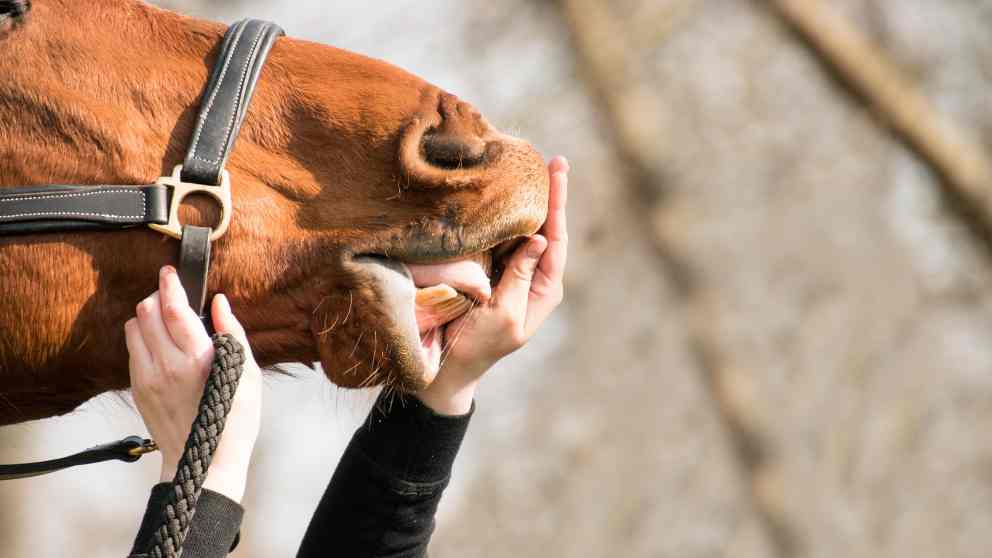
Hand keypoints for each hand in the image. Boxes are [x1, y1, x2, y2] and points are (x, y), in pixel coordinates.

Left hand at [125, 266, 261, 502]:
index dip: (170, 284)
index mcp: (198, 358)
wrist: (204, 463)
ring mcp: (148, 378)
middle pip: (147, 311)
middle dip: (158, 296)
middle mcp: (167, 365)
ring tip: (165, 319)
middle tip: (172, 295)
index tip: (171, 272)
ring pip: (133, 327)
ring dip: (147, 316)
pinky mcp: (138, 390)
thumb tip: (219, 302)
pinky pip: (132, 350)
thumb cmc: (235, 419)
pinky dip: (142, 338)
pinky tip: (161, 345)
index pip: (174, 307)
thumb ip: (232, 333)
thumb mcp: (247, 373)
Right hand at [417, 156, 568, 413]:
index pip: (555, 238)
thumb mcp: (504, 314)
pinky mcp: (491, 271)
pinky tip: (502, 196)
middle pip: (545, 228)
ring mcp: (513, 273)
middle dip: (548, 195)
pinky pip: (502, 239)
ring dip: (526, 202)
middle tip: (552, 160)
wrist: (450, 366)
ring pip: (524, 230)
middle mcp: (534, 277)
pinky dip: (504, 217)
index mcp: (545, 289)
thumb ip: (520, 277)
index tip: (559, 170)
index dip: (558, 203)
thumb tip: (539, 239)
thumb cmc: (478, 345)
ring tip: (531, 169)